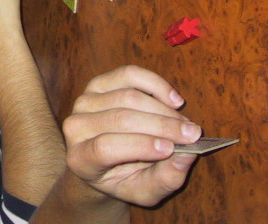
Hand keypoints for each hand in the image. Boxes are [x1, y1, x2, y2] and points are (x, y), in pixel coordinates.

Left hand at [63, 66, 200, 206]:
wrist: (103, 161)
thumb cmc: (125, 178)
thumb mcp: (145, 191)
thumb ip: (166, 178)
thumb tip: (189, 153)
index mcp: (81, 159)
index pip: (106, 147)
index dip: (139, 145)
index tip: (171, 148)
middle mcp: (75, 128)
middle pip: (120, 119)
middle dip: (161, 126)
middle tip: (192, 135)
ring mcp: (84, 102)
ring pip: (127, 97)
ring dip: (163, 109)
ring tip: (185, 124)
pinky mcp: (97, 84)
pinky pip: (128, 75)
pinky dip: (154, 84)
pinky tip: (174, 101)